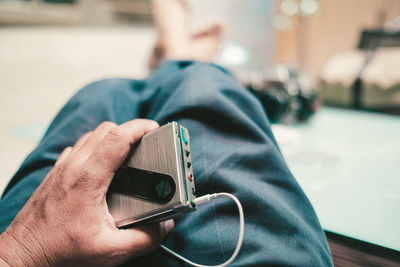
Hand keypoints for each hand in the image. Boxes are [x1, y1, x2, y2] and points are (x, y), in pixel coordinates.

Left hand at [0, 119, 173, 265]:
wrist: (25, 255)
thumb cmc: (60, 251)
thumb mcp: (111, 251)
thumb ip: (145, 239)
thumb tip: (165, 227)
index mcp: (88, 178)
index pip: (117, 137)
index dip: (140, 128)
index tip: (155, 129)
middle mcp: (73, 166)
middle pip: (106, 129)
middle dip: (130, 130)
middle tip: (146, 142)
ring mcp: (63, 167)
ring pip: (92, 136)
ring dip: (113, 138)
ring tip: (129, 152)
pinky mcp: (56, 173)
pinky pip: (80, 148)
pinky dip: (97, 148)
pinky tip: (104, 166)